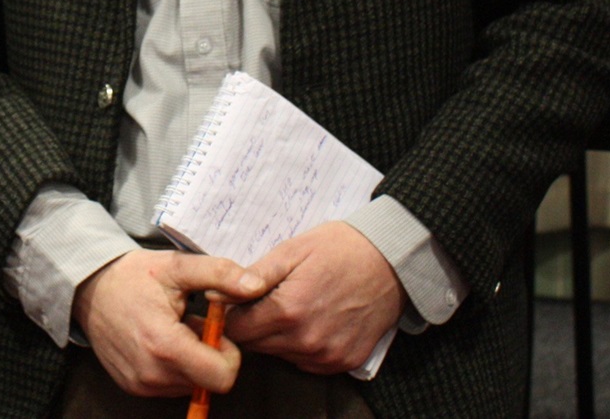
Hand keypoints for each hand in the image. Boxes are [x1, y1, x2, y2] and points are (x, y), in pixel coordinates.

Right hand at [72, 250, 253, 396]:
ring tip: (174, 328)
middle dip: (210, 354)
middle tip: (192, 323)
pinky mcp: (133, 387)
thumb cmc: (133, 276)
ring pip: (191, 385)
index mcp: (165, 346)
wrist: (88, 288)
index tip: (212, 327)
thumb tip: (256, 285)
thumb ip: (220, 274)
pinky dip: (174, 366)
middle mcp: (151, 373)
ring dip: (192, 360)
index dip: (228, 352)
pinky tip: (161, 339)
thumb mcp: (177, 266)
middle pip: (208, 382)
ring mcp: (140, 384)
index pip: (222, 377)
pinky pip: (171, 385)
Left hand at [226, 221, 403, 373]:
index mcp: (288, 310)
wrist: (391, 262)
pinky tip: (312, 320)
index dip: (231, 315)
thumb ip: (252, 276)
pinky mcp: (343, 362)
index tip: (234, 302)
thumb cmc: (340, 249)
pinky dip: (302, 345)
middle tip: (265, 300)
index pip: (237, 330)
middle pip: (256, 346)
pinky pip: (307, 362)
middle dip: (253, 325)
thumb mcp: (291, 250)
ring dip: (277, 337)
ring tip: (294, 306)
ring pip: (280, 355)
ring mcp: (327, 355)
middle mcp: (306, 340)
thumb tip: (218, 295)